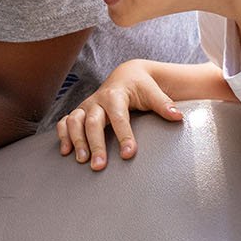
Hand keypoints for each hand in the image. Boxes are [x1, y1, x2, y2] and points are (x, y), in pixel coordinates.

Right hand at [55, 59, 182, 170]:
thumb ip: (163, 104)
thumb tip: (177, 117)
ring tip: (82, 160)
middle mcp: (97, 100)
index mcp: (115, 94)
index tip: (129, 155)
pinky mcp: (79, 112)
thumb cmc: (141, 86)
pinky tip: (66, 152)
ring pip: (74, 121)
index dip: (124, 136)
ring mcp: (85, 106)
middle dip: (95, 144)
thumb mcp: (153, 92)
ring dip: (76, 140)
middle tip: (99, 165)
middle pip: (92, 122)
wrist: (126, 75)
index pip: (119, 117)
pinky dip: (63, 135)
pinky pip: (64, 122)